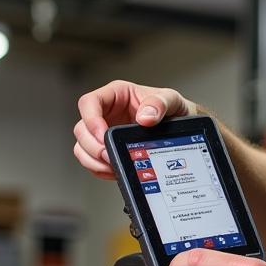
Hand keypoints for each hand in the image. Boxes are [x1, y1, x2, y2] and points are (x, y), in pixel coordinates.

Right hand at [73, 80, 196, 178]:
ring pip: (83, 146)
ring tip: (112, 166)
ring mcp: (105, 131)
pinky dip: (99, 169)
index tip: (104, 135)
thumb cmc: (174, 108)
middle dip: (93, 146)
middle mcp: (107, 112)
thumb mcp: (172, 100)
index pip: (90, 103)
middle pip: (82, 129)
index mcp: (117, 95)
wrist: (182, 126)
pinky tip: (114, 171)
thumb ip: (159, 104)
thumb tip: (145, 117)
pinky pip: (92, 161)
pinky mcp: (108, 148)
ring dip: (93, 160)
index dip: (91, 120)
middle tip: (109, 156)